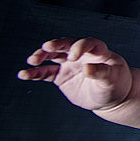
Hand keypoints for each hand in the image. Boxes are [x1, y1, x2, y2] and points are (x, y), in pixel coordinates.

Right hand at [17, 37, 132, 110]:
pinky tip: (24, 74)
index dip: (80, 47)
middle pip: (66, 45)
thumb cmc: (115, 85)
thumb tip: (88, 68)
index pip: (88, 43)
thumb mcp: (112, 80)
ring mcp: (69, 64)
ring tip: (32, 60)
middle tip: (46, 47)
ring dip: (42, 56)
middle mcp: (81, 54)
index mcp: (98, 51)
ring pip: (53, 56)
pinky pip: (45, 73)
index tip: (74, 56)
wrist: (109, 97)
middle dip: (56, 45)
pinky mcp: (60, 76)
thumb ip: (101, 73)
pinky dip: (35, 73)